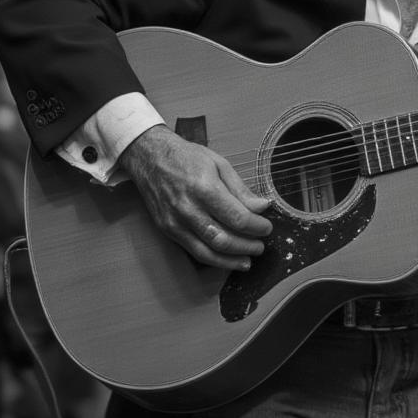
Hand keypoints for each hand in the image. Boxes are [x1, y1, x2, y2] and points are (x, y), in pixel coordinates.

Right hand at [119, 124, 272, 269]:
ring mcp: (175, 222)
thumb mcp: (220, 164)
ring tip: (248, 260)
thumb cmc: (186, 157)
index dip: (256, 227)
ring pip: (207, 251)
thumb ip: (241, 189)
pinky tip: (227, 259)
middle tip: (261, 246)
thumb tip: (262, 206)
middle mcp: (188, 208)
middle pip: (223, 239)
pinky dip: (213, 259)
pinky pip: (193, 251)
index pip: (237, 217)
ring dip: (231, 260)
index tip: (266, 228)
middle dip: (246, 246)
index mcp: (204, 188)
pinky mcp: (168, 230)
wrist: (150, 158)